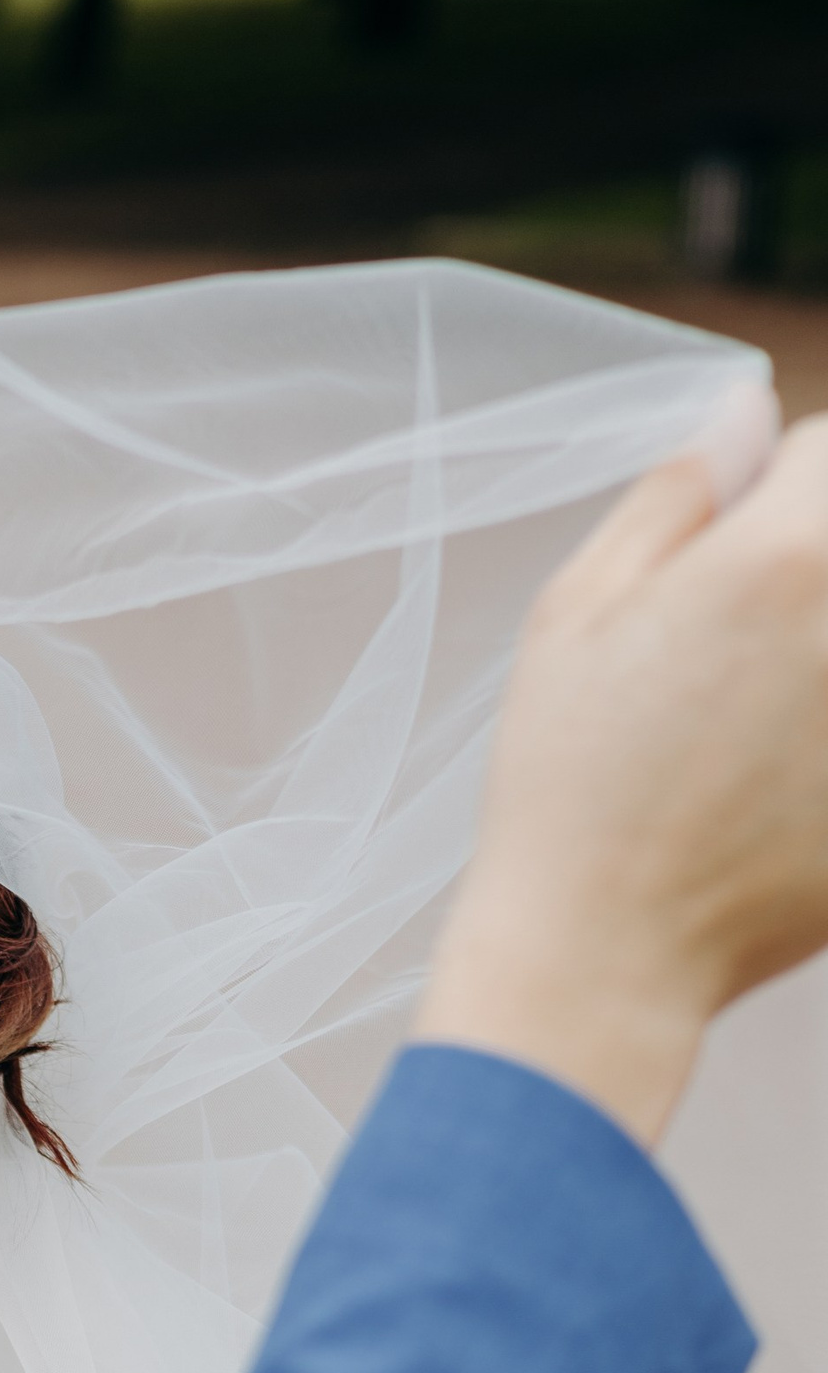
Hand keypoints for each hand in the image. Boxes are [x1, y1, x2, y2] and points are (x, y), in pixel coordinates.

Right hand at [423, 412, 827, 1143]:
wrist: (604, 958)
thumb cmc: (570, 789)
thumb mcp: (577, 616)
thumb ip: (673, 496)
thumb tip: (744, 413)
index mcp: (787, 555)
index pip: (826, 448)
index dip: (773, 494)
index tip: (726, 562)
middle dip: (804, 573)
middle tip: (742, 657)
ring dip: (814, 660)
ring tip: (758, 728)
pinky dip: (825, 747)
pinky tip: (782, 784)